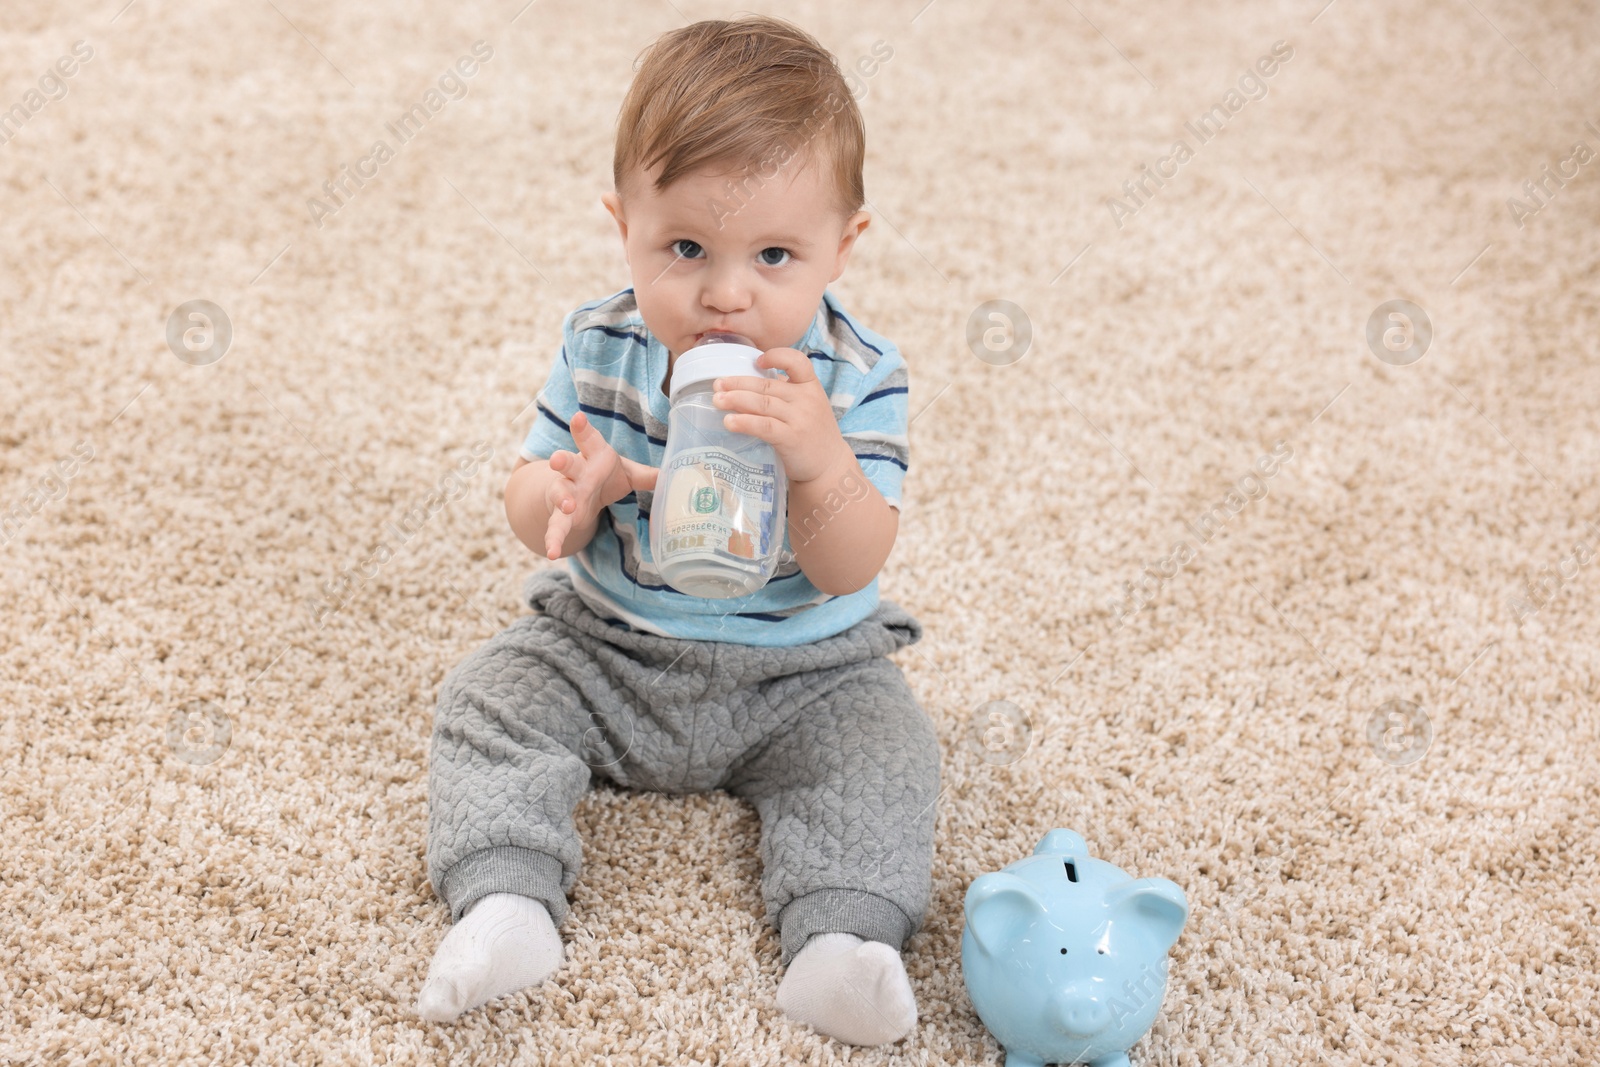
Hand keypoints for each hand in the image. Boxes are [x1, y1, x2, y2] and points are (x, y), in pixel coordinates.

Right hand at [543, 411, 658, 558]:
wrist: (576, 494)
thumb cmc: (604, 476)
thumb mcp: (627, 473)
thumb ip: (648, 475)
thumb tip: (677, 475)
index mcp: (593, 455)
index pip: (589, 439)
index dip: (583, 429)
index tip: (578, 418)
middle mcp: (576, 471)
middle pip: (568, 463)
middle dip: (563, 461)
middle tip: (558, 460)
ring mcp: (565, 493)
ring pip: (559, 493)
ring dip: (561, 499)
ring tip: (567, 506)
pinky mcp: (560, 515)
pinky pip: (556, 526)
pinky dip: (554, 539)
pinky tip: (553, 552)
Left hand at [711, 348, 849, 483]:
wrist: (830, 466)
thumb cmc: (812, 434)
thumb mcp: (807, 406)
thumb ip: (785, 394)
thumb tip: (745, 385)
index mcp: (810, 386)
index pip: (797, 361)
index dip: (776, 356)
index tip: (756, 361)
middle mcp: (807, 399)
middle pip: (767, 385)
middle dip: (738, 383)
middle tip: (717, 385)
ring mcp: (800, 419)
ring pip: (762, 403)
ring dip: (736, 400)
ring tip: (717, 400)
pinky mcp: (792, 439)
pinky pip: (764, 426)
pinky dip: (745, 422)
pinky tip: (729, 421)